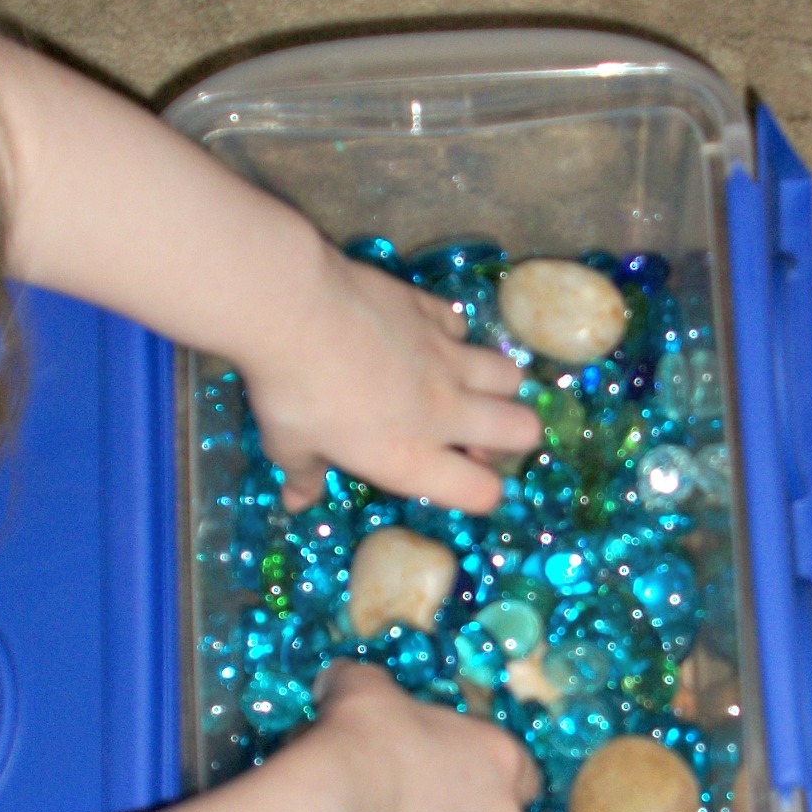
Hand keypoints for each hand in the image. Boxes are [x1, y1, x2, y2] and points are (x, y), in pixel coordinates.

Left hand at [240, 248, 540, 515]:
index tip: (458, 481)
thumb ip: (304, 476)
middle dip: (510, 438)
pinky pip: (463, 327)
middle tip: (474, 435)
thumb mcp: (289, 446)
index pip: (481, 492)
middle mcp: (443, 411)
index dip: (480, 493)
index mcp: (411, 459)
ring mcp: (445, 357)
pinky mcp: (433, 312)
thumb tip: (295, 502)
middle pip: (522, 430)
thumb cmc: (290, 392)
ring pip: (509, 375)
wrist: (294, 308)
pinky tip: (424, 337)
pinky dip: (452, 335)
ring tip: (463, 387)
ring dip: (494, 386)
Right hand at [309, 661, 538, 811]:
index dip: (487, 767)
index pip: (521, 768)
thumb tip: (340, 681)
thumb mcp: (364, 686)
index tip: (452, 765)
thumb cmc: (363, 735)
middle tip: (414, 800)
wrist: (335, 807)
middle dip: (464, 810)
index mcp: (500, 755)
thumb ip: (367, 683)